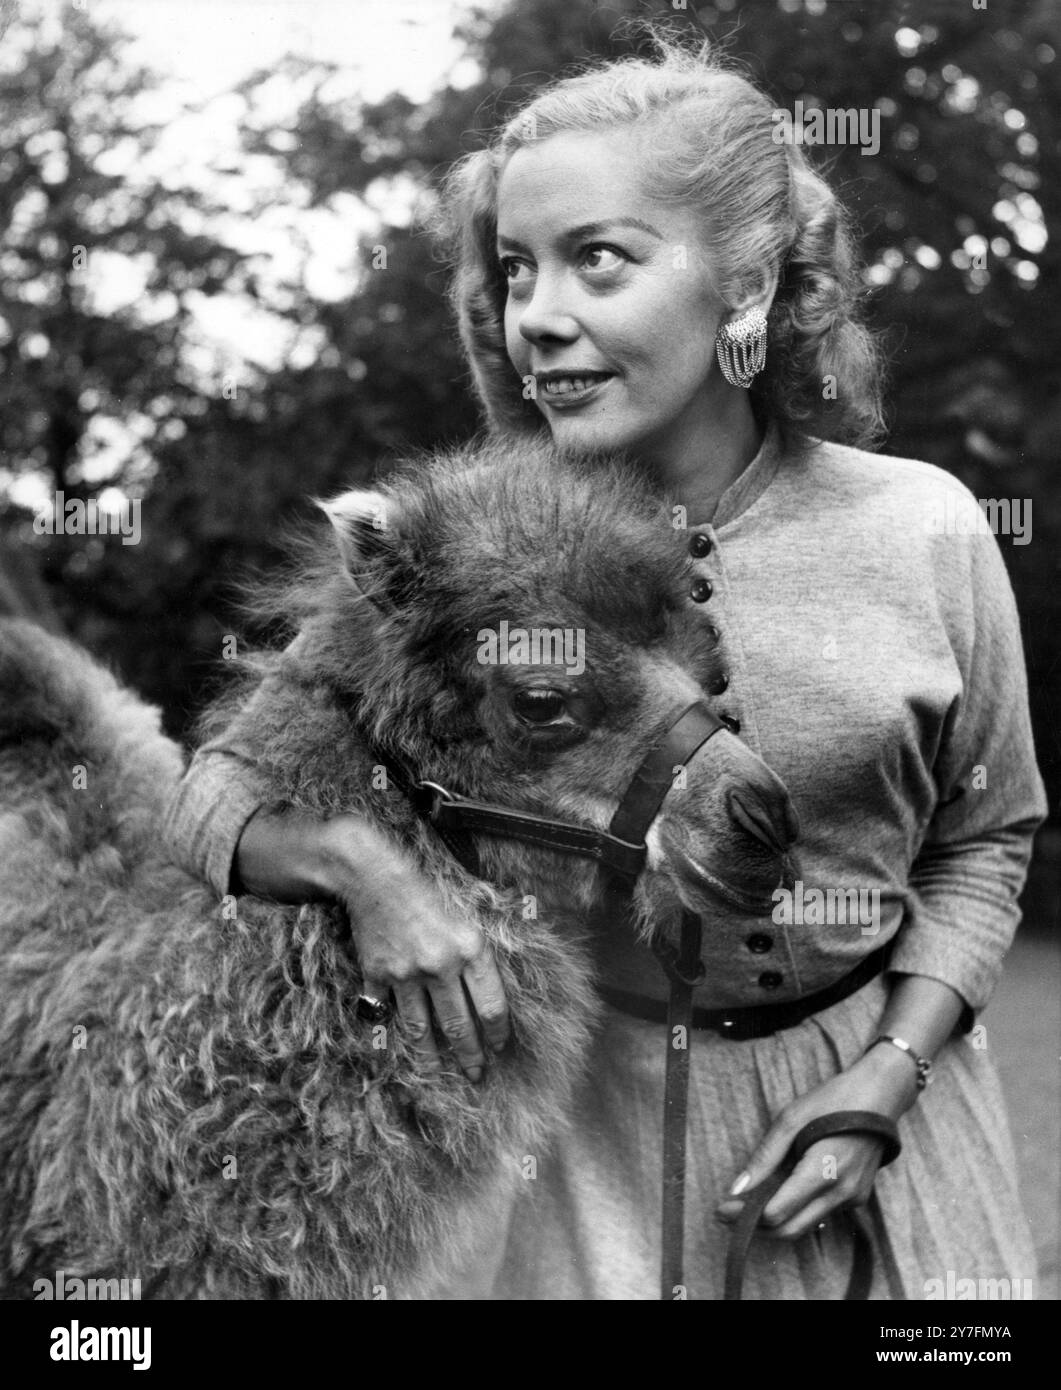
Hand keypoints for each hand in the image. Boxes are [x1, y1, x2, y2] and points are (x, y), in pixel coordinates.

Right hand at [236, 808, 509, 1080]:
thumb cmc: (427, 891)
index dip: (499, 1033)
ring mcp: (406, 974)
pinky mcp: (377, 976)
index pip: (492, 1006)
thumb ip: (478, 954)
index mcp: (470, 948)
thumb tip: (491, 994)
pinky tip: (400, 1049)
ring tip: (440, 1074)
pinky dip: (393, 1033)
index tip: (501, 1046)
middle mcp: (440, 965)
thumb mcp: (467, 915)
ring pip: (422, 1029)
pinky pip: (386, 1014)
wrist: (374, 876)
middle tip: (477, 1075)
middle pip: (460, 1025)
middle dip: (470, 1055)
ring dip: (432, 1057)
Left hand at [715, 1042, 917, 1239]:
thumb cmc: (833, 1101)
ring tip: (749, 1202)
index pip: (778, 1214)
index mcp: (823, 1172)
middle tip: (728, 1213)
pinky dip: (796, 1210)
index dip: (745, 1215)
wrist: (880, 1095)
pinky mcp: (857, 1197)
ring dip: (775, 1220)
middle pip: (790, 1230)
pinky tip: (780, 1191)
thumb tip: (737, 1188)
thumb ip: (764, 1157)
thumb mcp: (791, 1119)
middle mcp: (841, 1194)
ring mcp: (853, 1199)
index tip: (721, 1208)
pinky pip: (820, 1213)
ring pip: (805, 1225)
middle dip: (756, 1227)